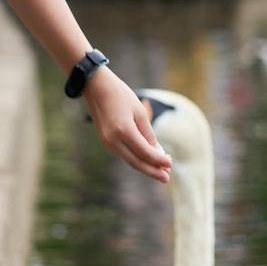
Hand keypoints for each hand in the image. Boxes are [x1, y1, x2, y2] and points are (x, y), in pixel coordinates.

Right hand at [82, 67, 172, 182]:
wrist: (96, 87)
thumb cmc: (121, 96)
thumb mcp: (139, 112)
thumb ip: (149, 134)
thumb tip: (158, 153)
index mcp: (124, 131)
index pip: (145, 153)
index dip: (159, 160)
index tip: (171, 164)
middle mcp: (113, 140)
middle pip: (137, 162)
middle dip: (153, 171)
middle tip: (167, 178)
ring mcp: (107, 142)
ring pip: (130, 160)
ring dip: (146, 166)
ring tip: (161, 170)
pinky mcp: (105, 141)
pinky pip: (124, 154)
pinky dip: (137, 158)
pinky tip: (147, 159)